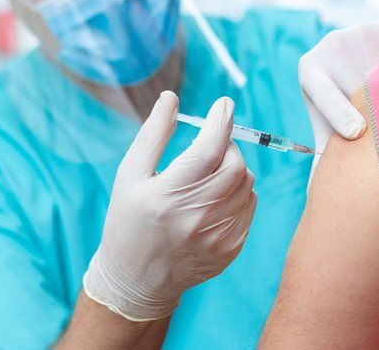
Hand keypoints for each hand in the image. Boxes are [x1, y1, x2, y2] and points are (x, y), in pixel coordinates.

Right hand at [83, 92, 256, 321]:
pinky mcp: (231, 249)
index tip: (223, 104)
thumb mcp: (130, 175)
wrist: (136, 279)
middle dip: (228, 145)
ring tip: (210, 172)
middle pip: (235, 166)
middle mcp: (196, 219)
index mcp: (167, 196)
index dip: (220, 122)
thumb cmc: (129, 220)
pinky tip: (215, 196)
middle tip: (213, 143)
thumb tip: (171, 98)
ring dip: (234, 168)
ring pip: (246, 185)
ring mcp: (217, 238)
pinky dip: (239, 192)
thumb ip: (152, 135)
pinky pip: (249, 206)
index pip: (208, 150)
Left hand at [299, 21, 378, 161]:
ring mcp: (357, 33)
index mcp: (309, 72)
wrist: (356, 67)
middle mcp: (330, 47)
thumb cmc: (342, 120)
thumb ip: (327, 163)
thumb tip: (316, 208)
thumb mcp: (331, 136)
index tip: (355, 133)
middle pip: (360, 80)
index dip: (338, 113)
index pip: (322, 91)